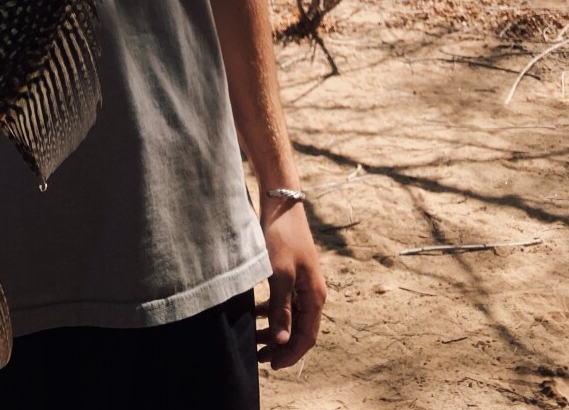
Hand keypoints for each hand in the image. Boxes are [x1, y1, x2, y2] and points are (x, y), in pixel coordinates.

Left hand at [255, 200, 325, 368]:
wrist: (280, 202)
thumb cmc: (281, 237)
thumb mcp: (280, 275)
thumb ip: (282, 310)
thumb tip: (283, 343)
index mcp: (315, 296)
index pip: (307, 337)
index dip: (290, 355)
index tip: (270, 366)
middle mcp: (312, 292)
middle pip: (299, 330)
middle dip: (280, 346)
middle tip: (258, 357)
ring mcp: (303, 283)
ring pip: (291, 317)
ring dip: (274, 331)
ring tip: (253, 340)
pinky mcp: (292, 273)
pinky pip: (284, 302)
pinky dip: (271, 313)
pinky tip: (255, 314)